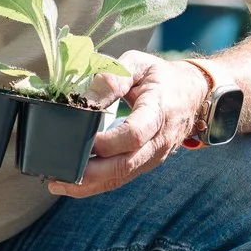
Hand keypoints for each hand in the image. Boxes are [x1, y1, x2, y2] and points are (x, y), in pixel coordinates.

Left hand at [46, 51, 206, 199]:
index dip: (106, 142)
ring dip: (88, 184)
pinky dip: (95, 184)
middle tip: (57, 171)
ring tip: (57, 182)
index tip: (80, 139)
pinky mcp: (145, 163)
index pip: (134, 135)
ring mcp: (153, 156)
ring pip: (120, 177)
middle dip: (89, 172)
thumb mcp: (139, 65)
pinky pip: (120, 178)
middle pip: (124, 165)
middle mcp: (158, 141)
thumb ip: (112, 78)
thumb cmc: (162, 77)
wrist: (193, 94)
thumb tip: (84, 99)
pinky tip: (72, 183)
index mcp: (158, 111)